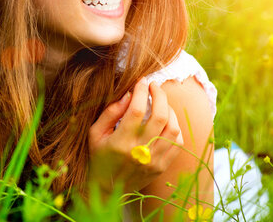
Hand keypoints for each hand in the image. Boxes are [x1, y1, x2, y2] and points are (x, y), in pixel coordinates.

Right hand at [87, 78, 183, 194]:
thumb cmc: (98, 158)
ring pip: (173, 128)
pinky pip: (177, 142)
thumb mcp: (95, 134)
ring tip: (161, 102)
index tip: (141, 81)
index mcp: (120, 142)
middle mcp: (140, 152)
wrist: (107, 190)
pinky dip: (175, 127)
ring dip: (169, 109)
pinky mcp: (162, 166)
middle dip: (159, 95)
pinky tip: (166, 120)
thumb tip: (129, 94)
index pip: (136, 109)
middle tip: (154, 86)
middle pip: (160, 115)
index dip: (141, 91)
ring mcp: (154, 160)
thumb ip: (110, 113)